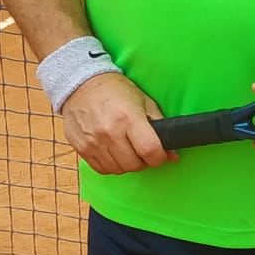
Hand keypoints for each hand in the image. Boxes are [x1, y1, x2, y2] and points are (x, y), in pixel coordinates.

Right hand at [61, 74, 175, 172]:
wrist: (81, 84)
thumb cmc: (115, 90)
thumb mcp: (143, 100)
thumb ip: (159, 125)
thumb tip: (172, 153)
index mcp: (129, 118)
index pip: (150, 150)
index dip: (160, 157)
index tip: (160, 155)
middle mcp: (110, 132)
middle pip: (134, 164)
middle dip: (143, 161)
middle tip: (142, 150)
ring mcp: (94, 142)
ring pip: (119, 170)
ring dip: (127, 164)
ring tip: (126, 149)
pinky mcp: (82, 148)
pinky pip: (102, 169)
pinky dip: (111, 165)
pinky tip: (113, 152)